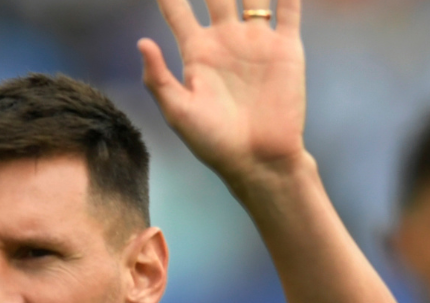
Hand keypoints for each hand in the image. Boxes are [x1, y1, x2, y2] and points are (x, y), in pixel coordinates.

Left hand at [139, 0, 307, 187]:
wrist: (260, 161)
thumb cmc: (215, 144)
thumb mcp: (179, 113)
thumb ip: (159, 79)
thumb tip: (141, 42)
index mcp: (197, 53)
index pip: (177, 9)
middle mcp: (226, 41)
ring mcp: (256, 42)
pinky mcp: (285, 48)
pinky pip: (288, 8)